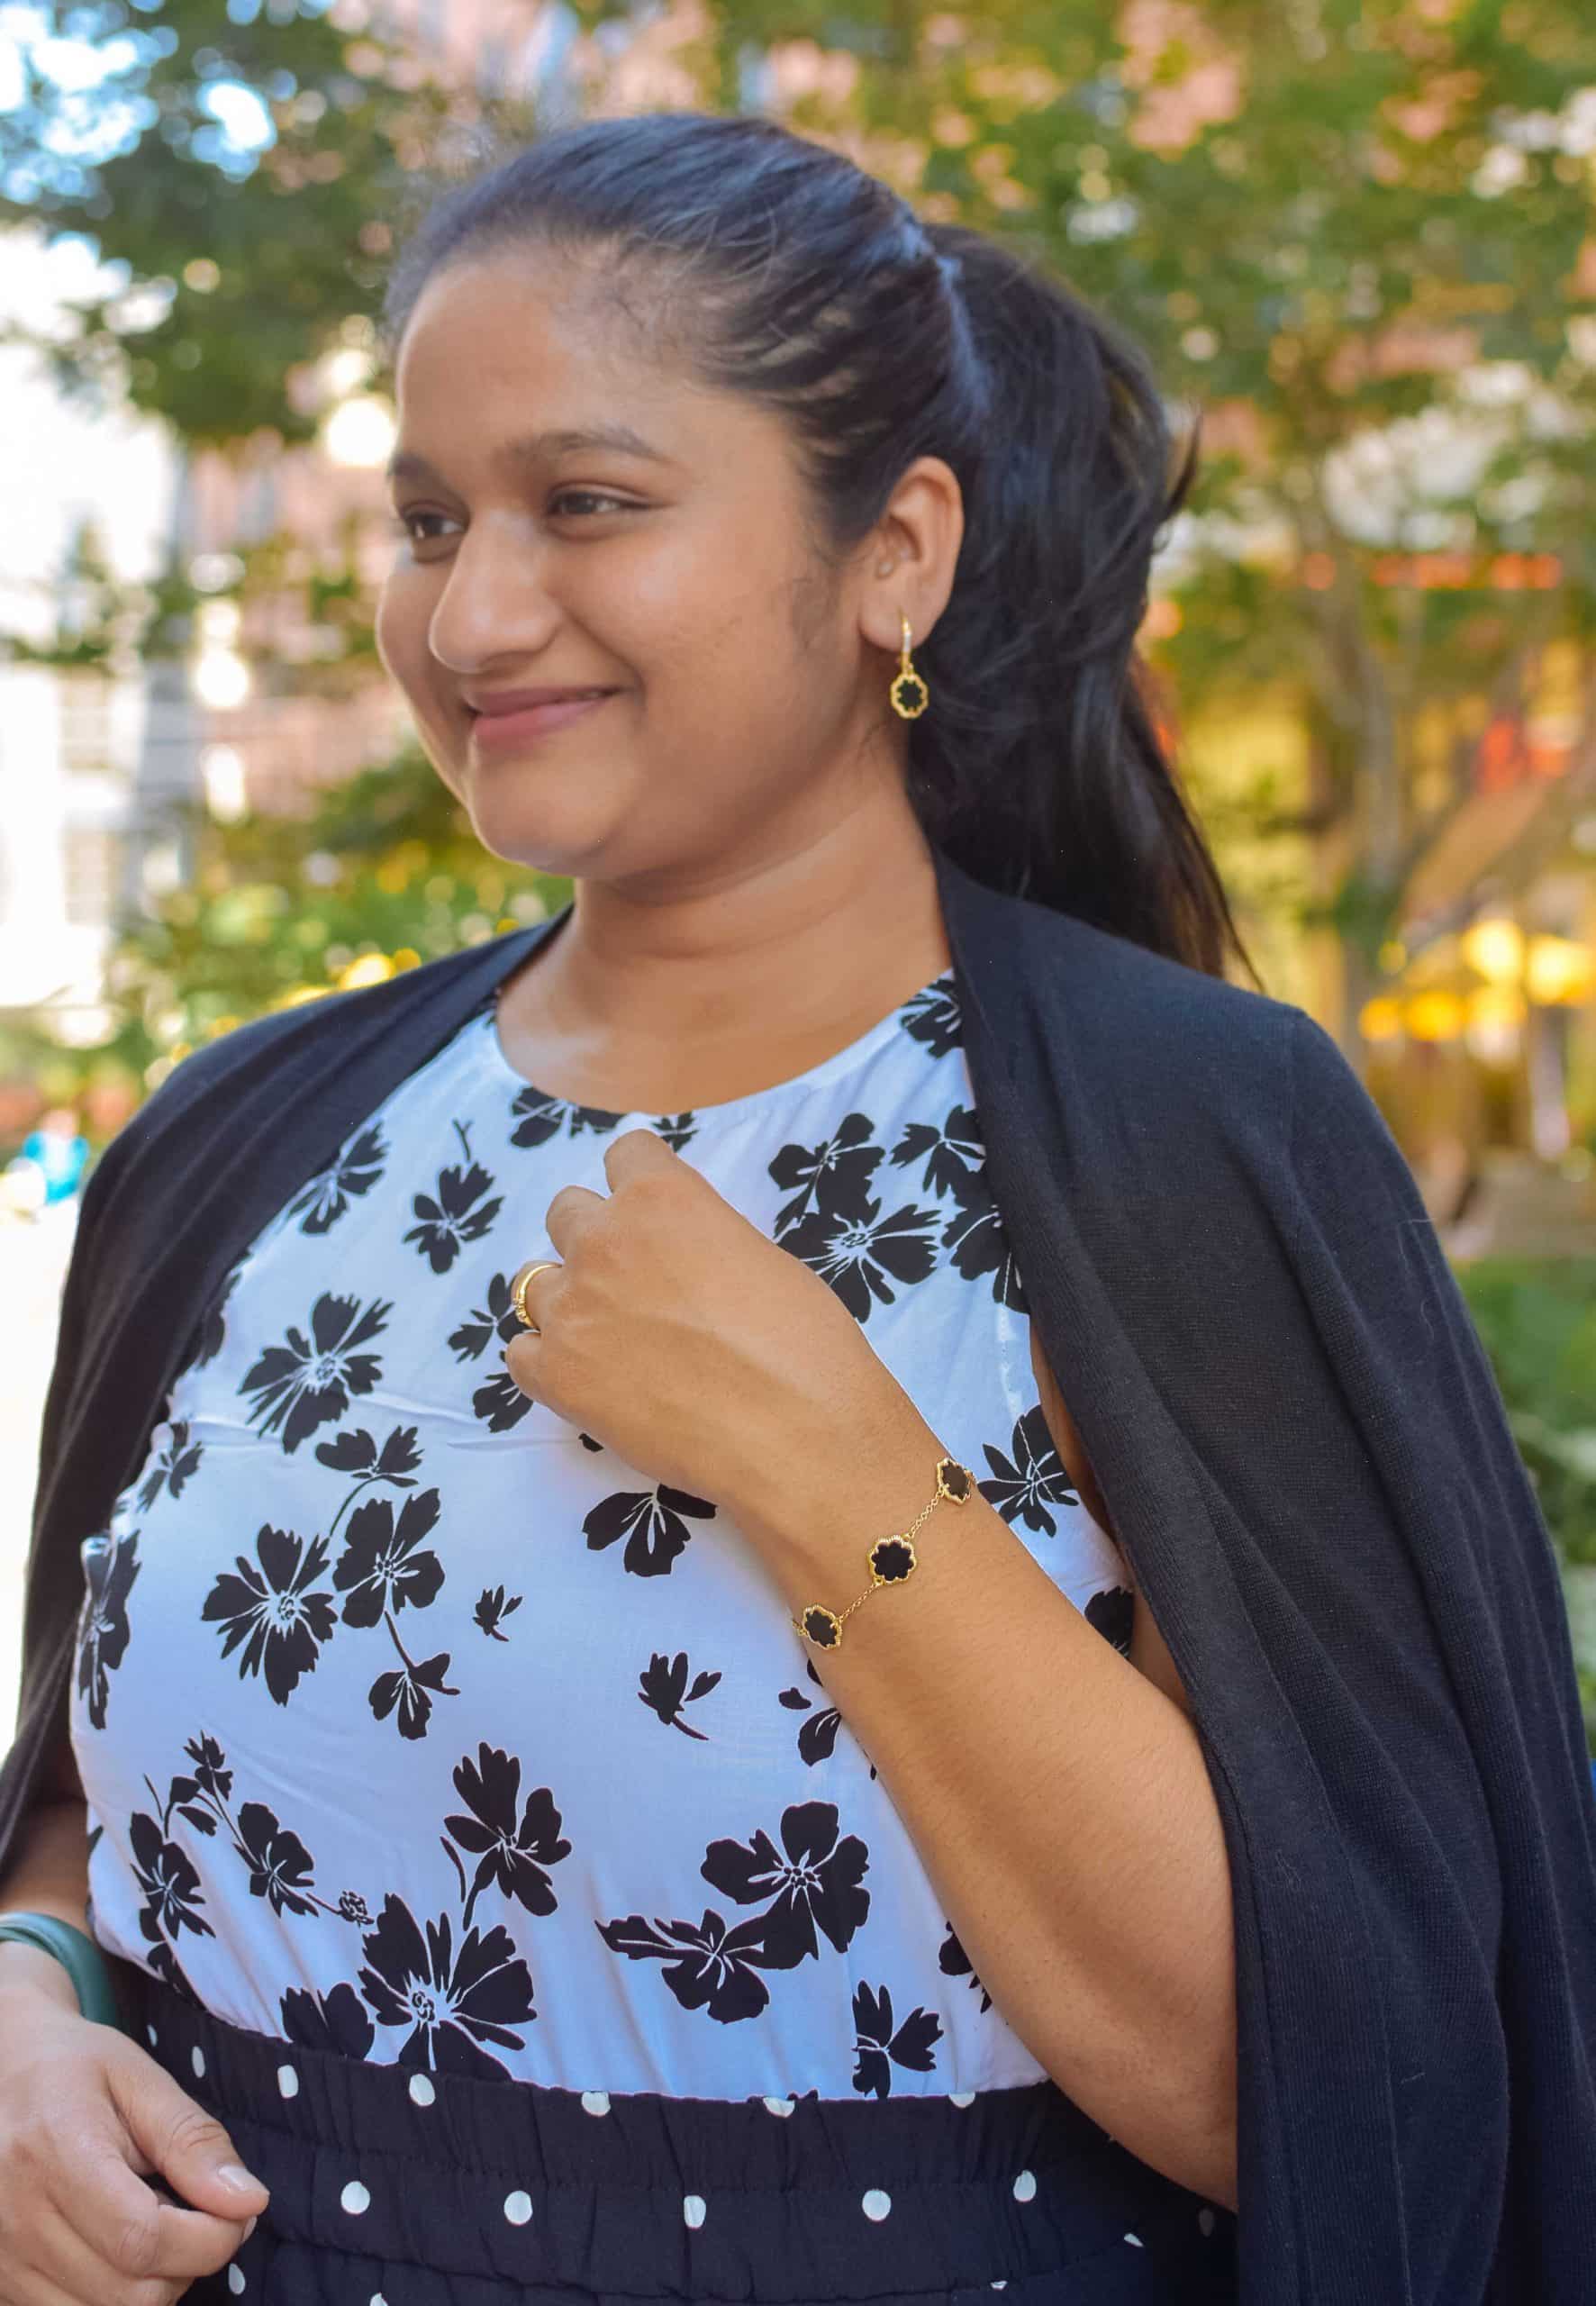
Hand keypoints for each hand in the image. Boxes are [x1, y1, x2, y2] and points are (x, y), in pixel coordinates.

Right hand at [0, 1962, 267, 2304]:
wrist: (2, 2073)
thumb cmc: (74, 2068)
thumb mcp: (140, 2080)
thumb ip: (193, 2142)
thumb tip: (249, 2202)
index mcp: (54, 2153)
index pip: (142, 2239)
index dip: (210, 2239)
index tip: (240, 2210)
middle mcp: (16, 2219)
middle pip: (129, 2293)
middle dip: (190, 2263)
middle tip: (202, 2213)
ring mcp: (3, 2260)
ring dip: (153, 2284)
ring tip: (155, 2222)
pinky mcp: (2, 2283)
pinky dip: (116, 2294)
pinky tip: (120, 2246)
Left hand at [505, 1129, 909, 1536]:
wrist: (795, 1435)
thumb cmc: (803, 1345)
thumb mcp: (761, 1259)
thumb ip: (704, 1239)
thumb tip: (684, 1257)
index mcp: (662, 1198)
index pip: (625, 1154)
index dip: (641, 1185)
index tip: (654, 1217)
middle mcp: (603, 1240)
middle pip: (566, 1211)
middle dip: (595, 1239)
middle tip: (634, 1284)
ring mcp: (571, 1308)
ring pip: (534, 1283)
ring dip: (568, 1302)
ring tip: (612, 1341)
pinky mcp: (555, 1375)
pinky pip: (522, 1352)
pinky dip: (548, 1362)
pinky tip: (591, 1381)